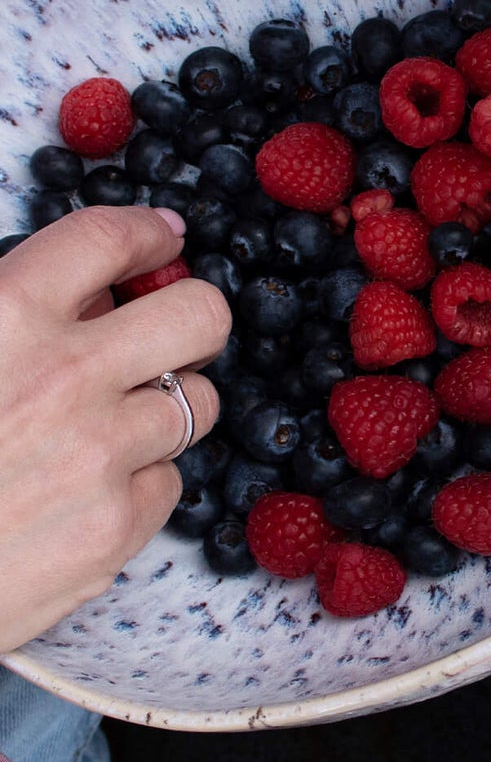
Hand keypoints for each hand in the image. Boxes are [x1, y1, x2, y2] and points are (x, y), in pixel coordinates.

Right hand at [0, 209, 229, 652]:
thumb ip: (6, 309)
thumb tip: (86, 290)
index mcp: (7, 316)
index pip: (109, 242)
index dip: (148, 234)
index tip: (163, 240)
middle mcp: (68, 378)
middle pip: (200, 317)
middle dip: (193, 318)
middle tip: (171, 336)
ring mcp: (103, 456)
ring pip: (197, 403)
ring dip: (166, 406)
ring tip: (112, 424)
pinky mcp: (120, 527)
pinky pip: (170, 482)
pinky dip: (141, 481)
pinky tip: (88, 490)